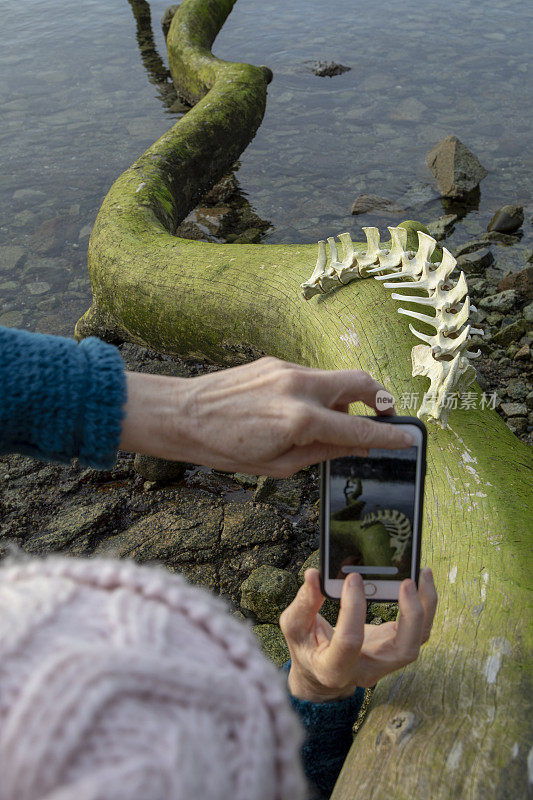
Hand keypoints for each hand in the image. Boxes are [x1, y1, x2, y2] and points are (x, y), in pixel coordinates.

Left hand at [119, 357, 412, 476]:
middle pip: (360, 382)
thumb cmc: (224, 447)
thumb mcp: (278, 464)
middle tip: (383, 417)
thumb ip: (323, 451)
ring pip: (334, 378)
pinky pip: (309, 376)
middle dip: (380, 398)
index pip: (357, 427)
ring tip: (332, 422)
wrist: (183, 414)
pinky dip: (317, 393)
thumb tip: (355, 445)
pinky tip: (301, 411)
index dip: (387, 436)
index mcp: (300, 419)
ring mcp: (287, 368)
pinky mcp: (274, 362)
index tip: (408, 439)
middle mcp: (298, 386)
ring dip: (344, 397)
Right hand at [279, 568, 436, 701]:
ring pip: (418, 640)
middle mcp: (367, 670)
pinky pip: (419, 631)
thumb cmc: (307, 648)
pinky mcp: (394, 647)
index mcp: (334, 668)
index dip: (353, 609)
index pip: (350, 641)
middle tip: (407, 582)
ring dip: (426, 607)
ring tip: (423, 573)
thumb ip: (304, 603)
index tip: (352, 578)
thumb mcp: (294, 627)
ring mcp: (385, 662)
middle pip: (404, 650)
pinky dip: (425, 606)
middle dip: (411, 615)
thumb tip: (314, 575)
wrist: (321, 673)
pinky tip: (421, 580)